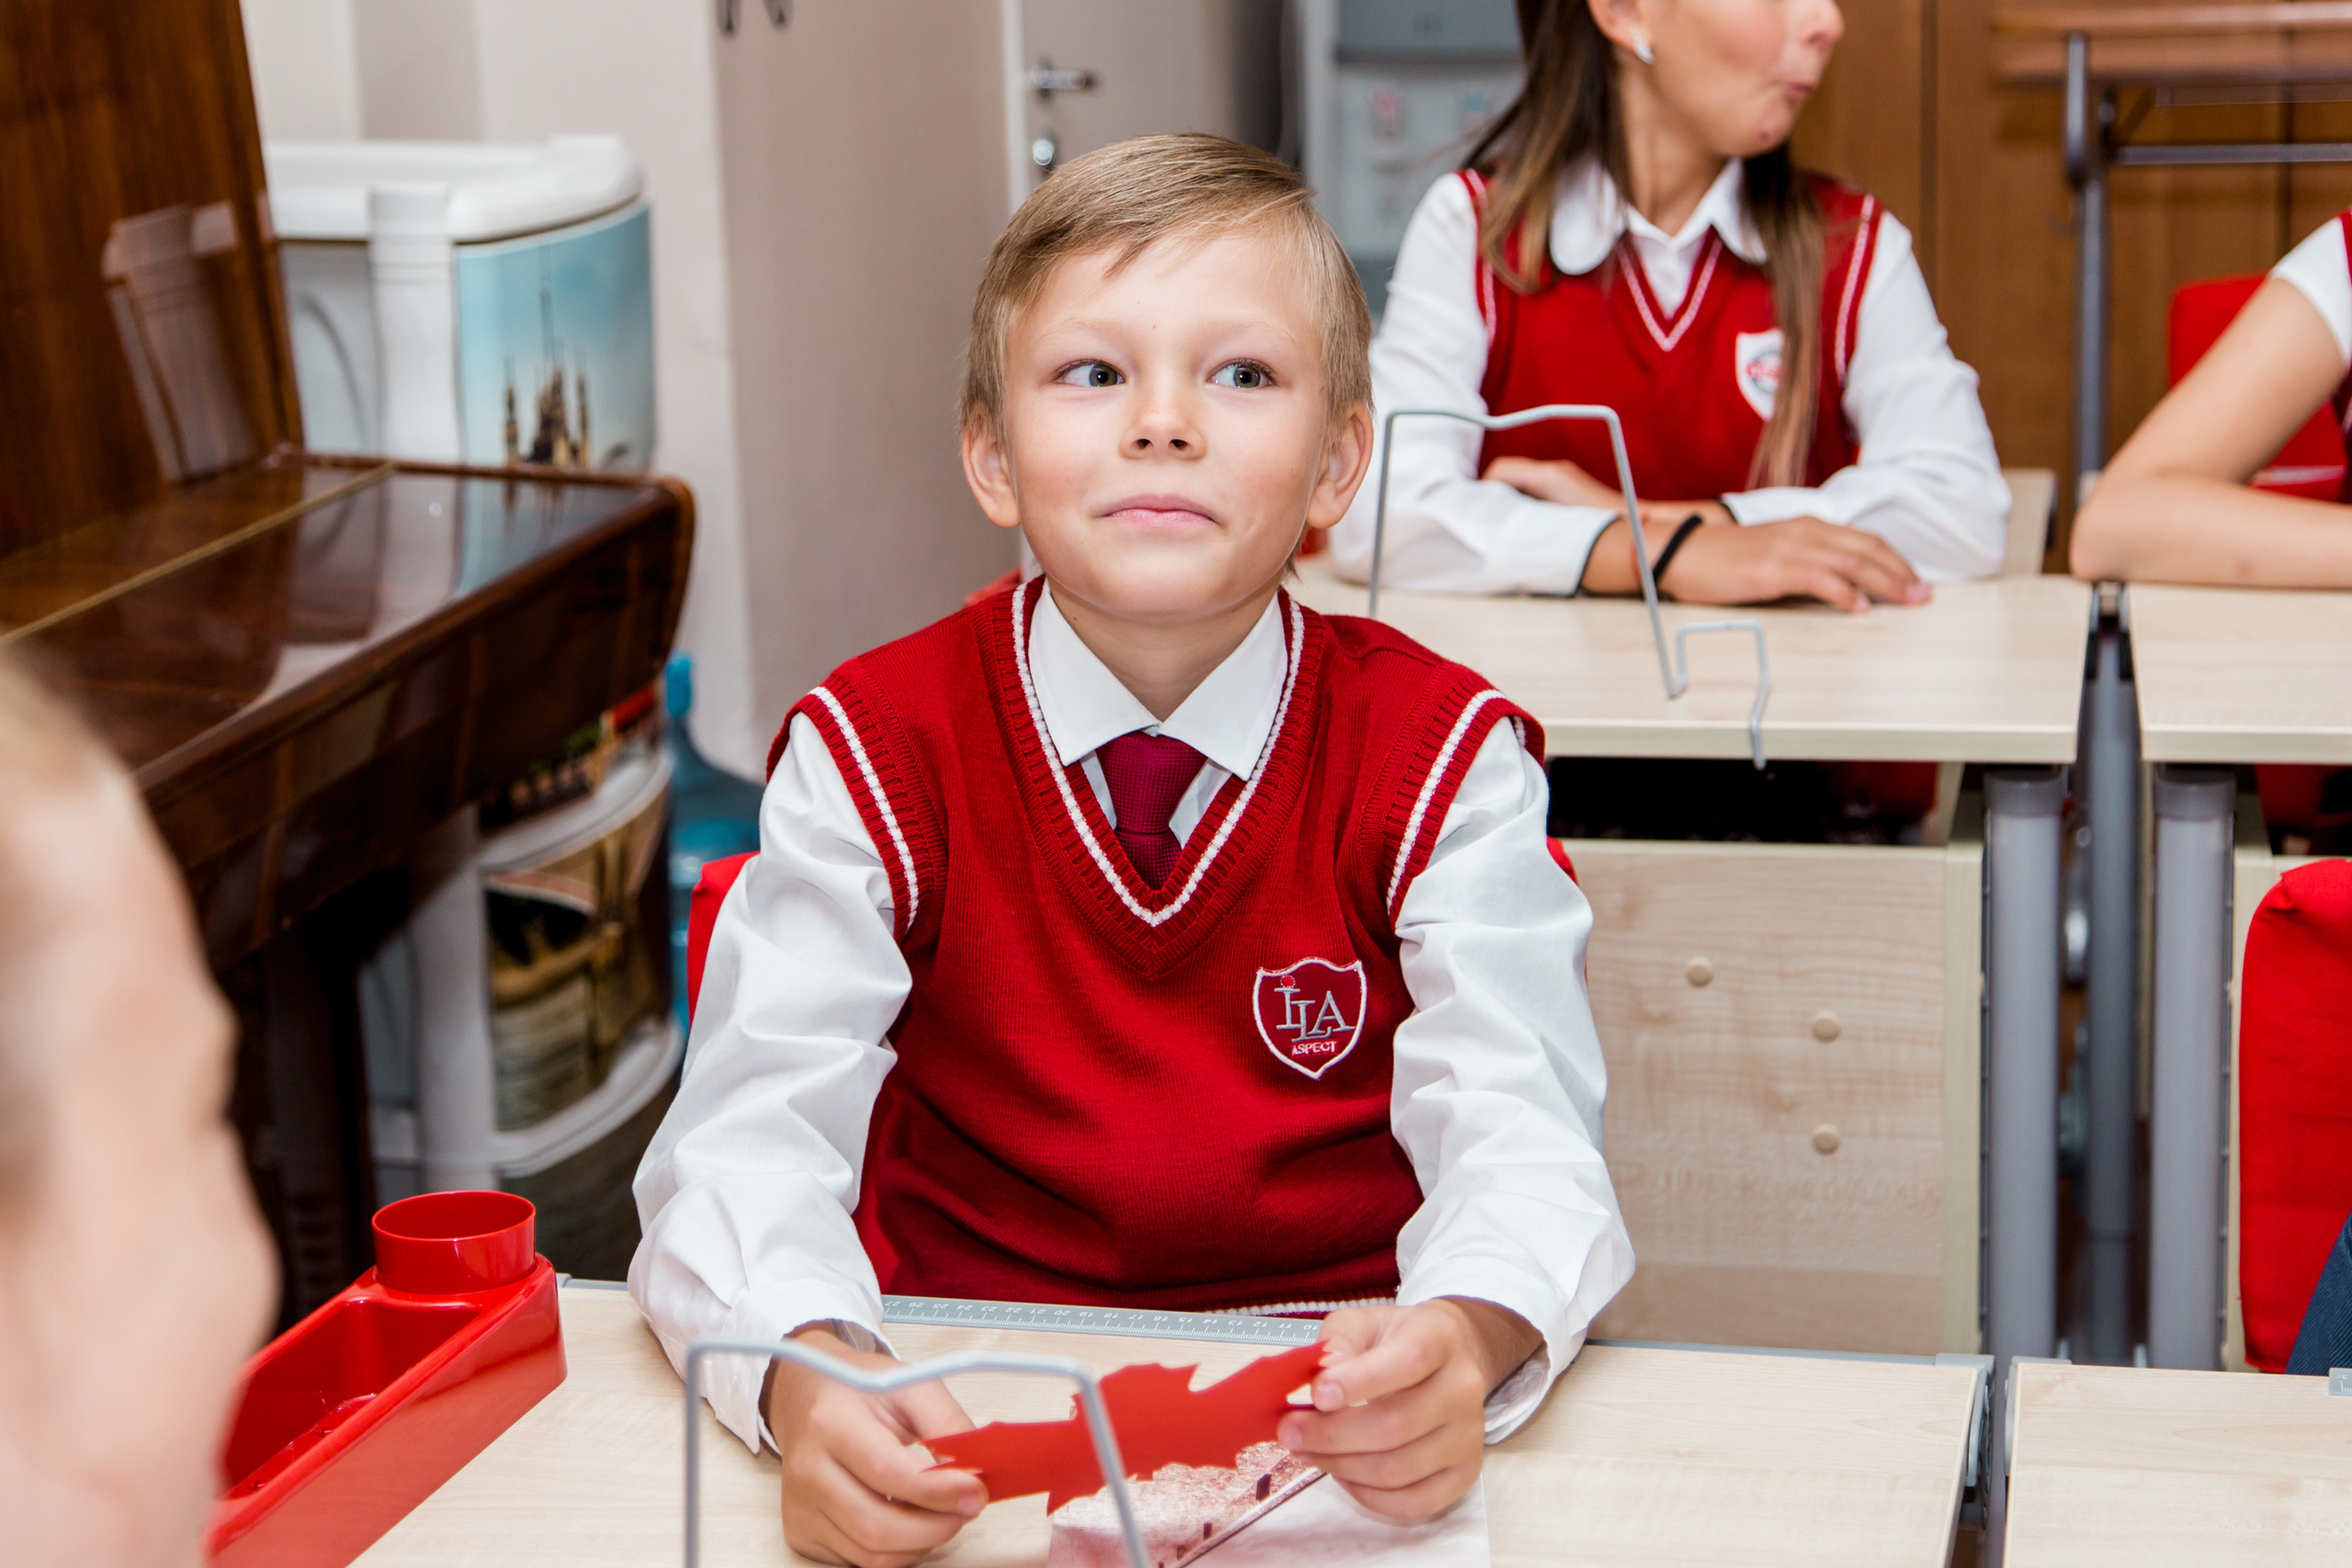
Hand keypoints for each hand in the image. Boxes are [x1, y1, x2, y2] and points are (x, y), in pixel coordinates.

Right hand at [765, 1327, 983, 1567]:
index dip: (938, 1490)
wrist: (808, 1397)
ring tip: (943, 1513)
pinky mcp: (801, 1532)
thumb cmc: (860, 1389)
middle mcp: (808, 1470)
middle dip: (936, 1526)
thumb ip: (947, 1422)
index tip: (975, 1491)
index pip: (887, 1471)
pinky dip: (898, 1550)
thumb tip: (976, 1470)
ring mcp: (799, 1507)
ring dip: (921, 1542)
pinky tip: (910, 1519)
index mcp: (831, 1422)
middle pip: (877, 1526)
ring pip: (872, 1554)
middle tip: (967, 1507)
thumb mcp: (910, 1384)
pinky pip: (860, 1561)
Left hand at [1275, 1298, 1539, 1521]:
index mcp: (1439, 1339)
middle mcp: (1462, 1389)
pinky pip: (1414, 1502)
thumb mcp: (1363, 1322)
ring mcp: (1467, 1436)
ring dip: (1341, 1466)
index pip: (1408, 1361)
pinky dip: (1369, 1496)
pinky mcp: (1465, 1472)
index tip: (1316, 1395)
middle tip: (1290, 1432)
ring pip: (1399, 1469)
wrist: (1450, 1357)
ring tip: (1308, 1451)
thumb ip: (1338, 1341)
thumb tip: (1323, 1376)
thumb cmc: (1395, 1339)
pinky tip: (1344, 1474)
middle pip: (1397, 1424)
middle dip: (1332, 1435)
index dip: (1359, 1381)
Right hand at [1482, 454, 1625, 510]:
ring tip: (1501, 517)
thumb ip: (1522, 514)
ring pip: (1521, 478)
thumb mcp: (1552, 523)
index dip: (1483, 487)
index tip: (1475, 505)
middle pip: (1509, 471)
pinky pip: (1535, 484)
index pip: (1501, 470)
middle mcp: (1553, 470)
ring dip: (1508, 494)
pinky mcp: (1568, 484)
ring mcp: (1562, 475)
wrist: (1634, 523)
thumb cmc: (1597, 524)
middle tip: (1482, 513)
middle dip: (1493, 490)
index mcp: (1547, 476)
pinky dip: (1523, 496)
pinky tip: (1524, 517)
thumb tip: (1498, 516)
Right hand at [1581, 514, 1928, 611]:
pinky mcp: (1774, 569)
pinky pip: (1820, 579)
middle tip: (1923, 594)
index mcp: (1806, 526)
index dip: (1894, 559)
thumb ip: (1805, 559)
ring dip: (1885, 582)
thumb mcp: (1772, 551)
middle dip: (1900, 571)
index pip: (1862, 539)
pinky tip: (1859, 608)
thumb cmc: (1723, 558)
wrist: (1681, 551)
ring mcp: (1789, 548)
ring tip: (1906, 599)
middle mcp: (1804, 531)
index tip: (1914, 579)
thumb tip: (1838, 582)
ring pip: (1852, 561)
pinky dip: (1845, 593)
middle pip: (1866, 548)